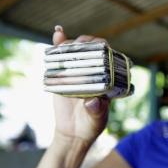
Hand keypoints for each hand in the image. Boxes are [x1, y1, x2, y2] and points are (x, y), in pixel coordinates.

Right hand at [51, 26, 109, 143]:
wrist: (73, 134)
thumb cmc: (91, 126)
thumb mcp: (97, 120)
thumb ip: (97, 111)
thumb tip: (93, 101)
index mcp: (106, 80)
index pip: (109, 58)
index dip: (104, 49)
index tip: (100, 46)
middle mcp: (93, 73)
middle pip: (92, 50)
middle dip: (87, 43)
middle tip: (82, 44)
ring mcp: (77, 73)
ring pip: (76, 51)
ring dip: (72, 42)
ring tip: (67, 41)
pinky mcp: (62, 76)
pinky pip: (60, 59)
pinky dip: (58, 44)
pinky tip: (58, 32)